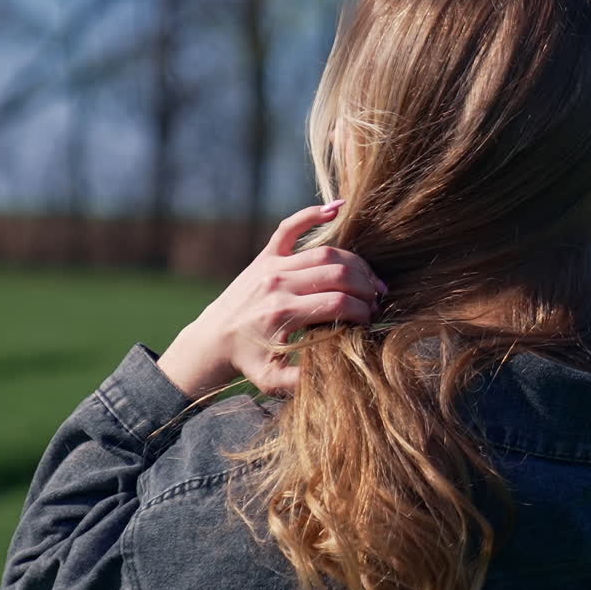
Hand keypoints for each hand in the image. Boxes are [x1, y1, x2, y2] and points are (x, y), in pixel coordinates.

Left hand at [156, 200, 386, 397]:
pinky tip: (338, 208)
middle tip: (377, 301)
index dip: (362, 311)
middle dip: (366, 287)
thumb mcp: (272, 381)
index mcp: (282, 314)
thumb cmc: (248, 362)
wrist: (213, 340)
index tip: (370, 321)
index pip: (338, 303)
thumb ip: (302, 381)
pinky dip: (313, 213)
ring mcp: (272, 266)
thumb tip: (340, 374)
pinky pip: (290, 226)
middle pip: (338, 274)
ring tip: (370, 280)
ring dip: (355, 263)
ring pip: (326, 253)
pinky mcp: (266, 255)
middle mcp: (277, 285)